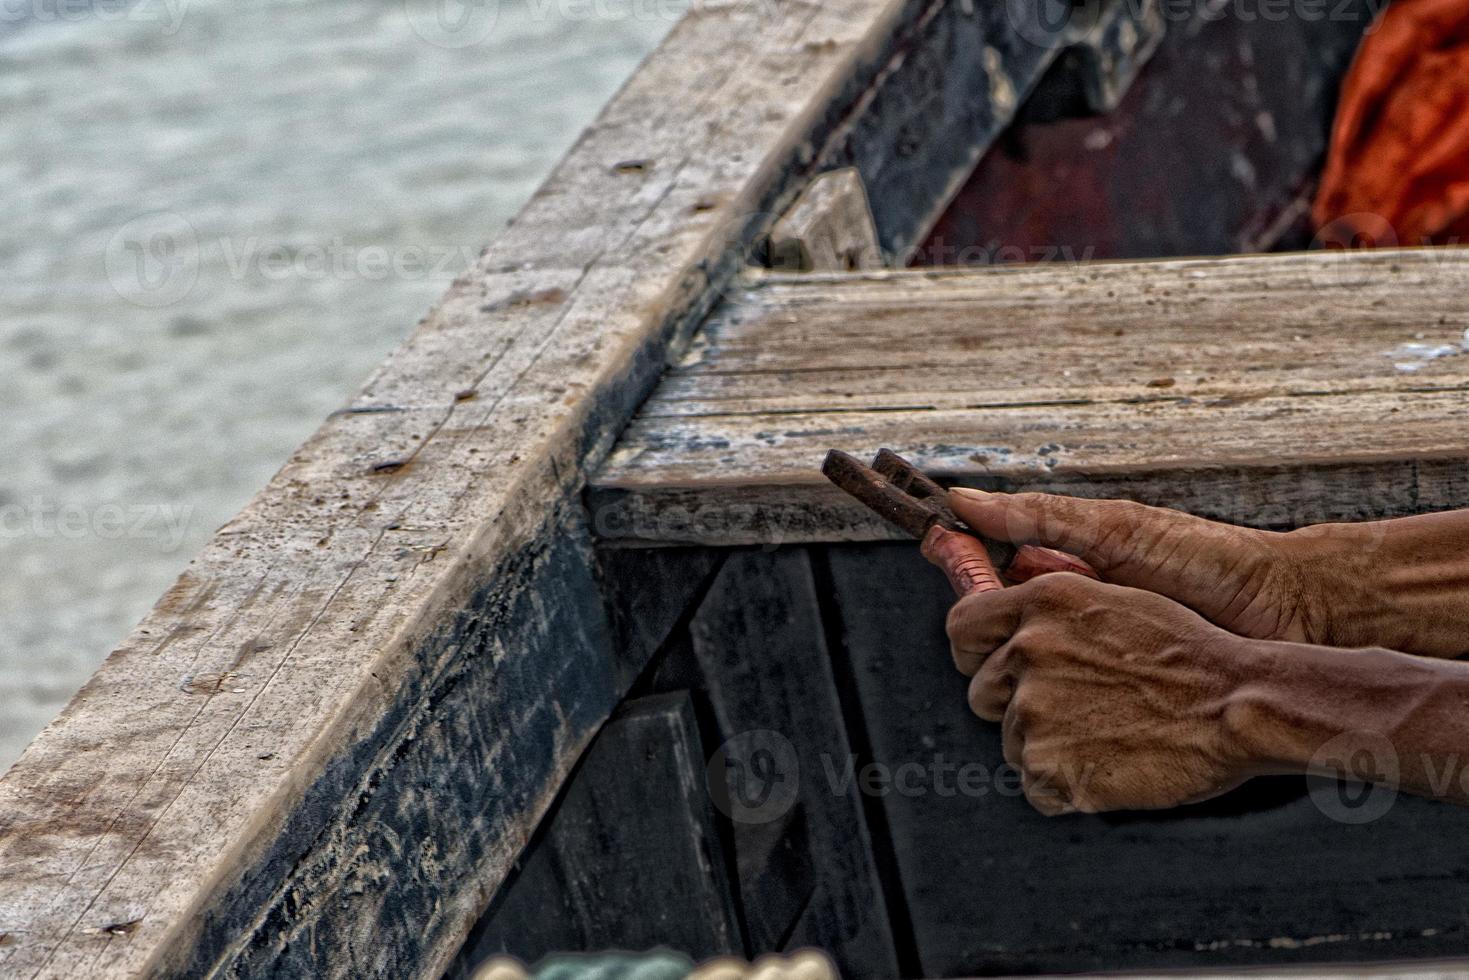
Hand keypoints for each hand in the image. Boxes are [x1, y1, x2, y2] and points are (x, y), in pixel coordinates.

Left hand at [946, 572, 1258, 813]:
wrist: (1238, 705)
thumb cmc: (1189, 655)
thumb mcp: (1113, 601)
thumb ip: (1051, 613)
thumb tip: (1010, 629)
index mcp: (1042, 603)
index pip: (962, 627)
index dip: (973, 652)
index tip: (986, 665)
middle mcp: (1027, 650)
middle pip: (981, 692)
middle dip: (1014, 704)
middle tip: (1074, 711)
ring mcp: (1034, 710)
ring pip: (1011, 742)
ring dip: (1047, 746)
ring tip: (1109, 735)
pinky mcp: (1048, 766)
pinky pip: (1035, 785)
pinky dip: (1065, 786)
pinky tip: (1111, 767)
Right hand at [948, 489, 1468, 657]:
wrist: (1287, 612)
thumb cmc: (1205, 559)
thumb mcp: (1116, 528)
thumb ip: (1040, 517)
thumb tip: (962, 499)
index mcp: (1065, 574)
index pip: (989, 581)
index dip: (964, 573)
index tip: (937, 552)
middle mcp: (1071, 619)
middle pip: (998, 632)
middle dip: (1001, 627)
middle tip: (1032, 616)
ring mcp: (1092, 661)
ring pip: (1025, 675)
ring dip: (1029, 669)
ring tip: (1057, 662)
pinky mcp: (1114, 702)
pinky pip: (1066, 710)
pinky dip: (1058, 706)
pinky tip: (1070, 701)